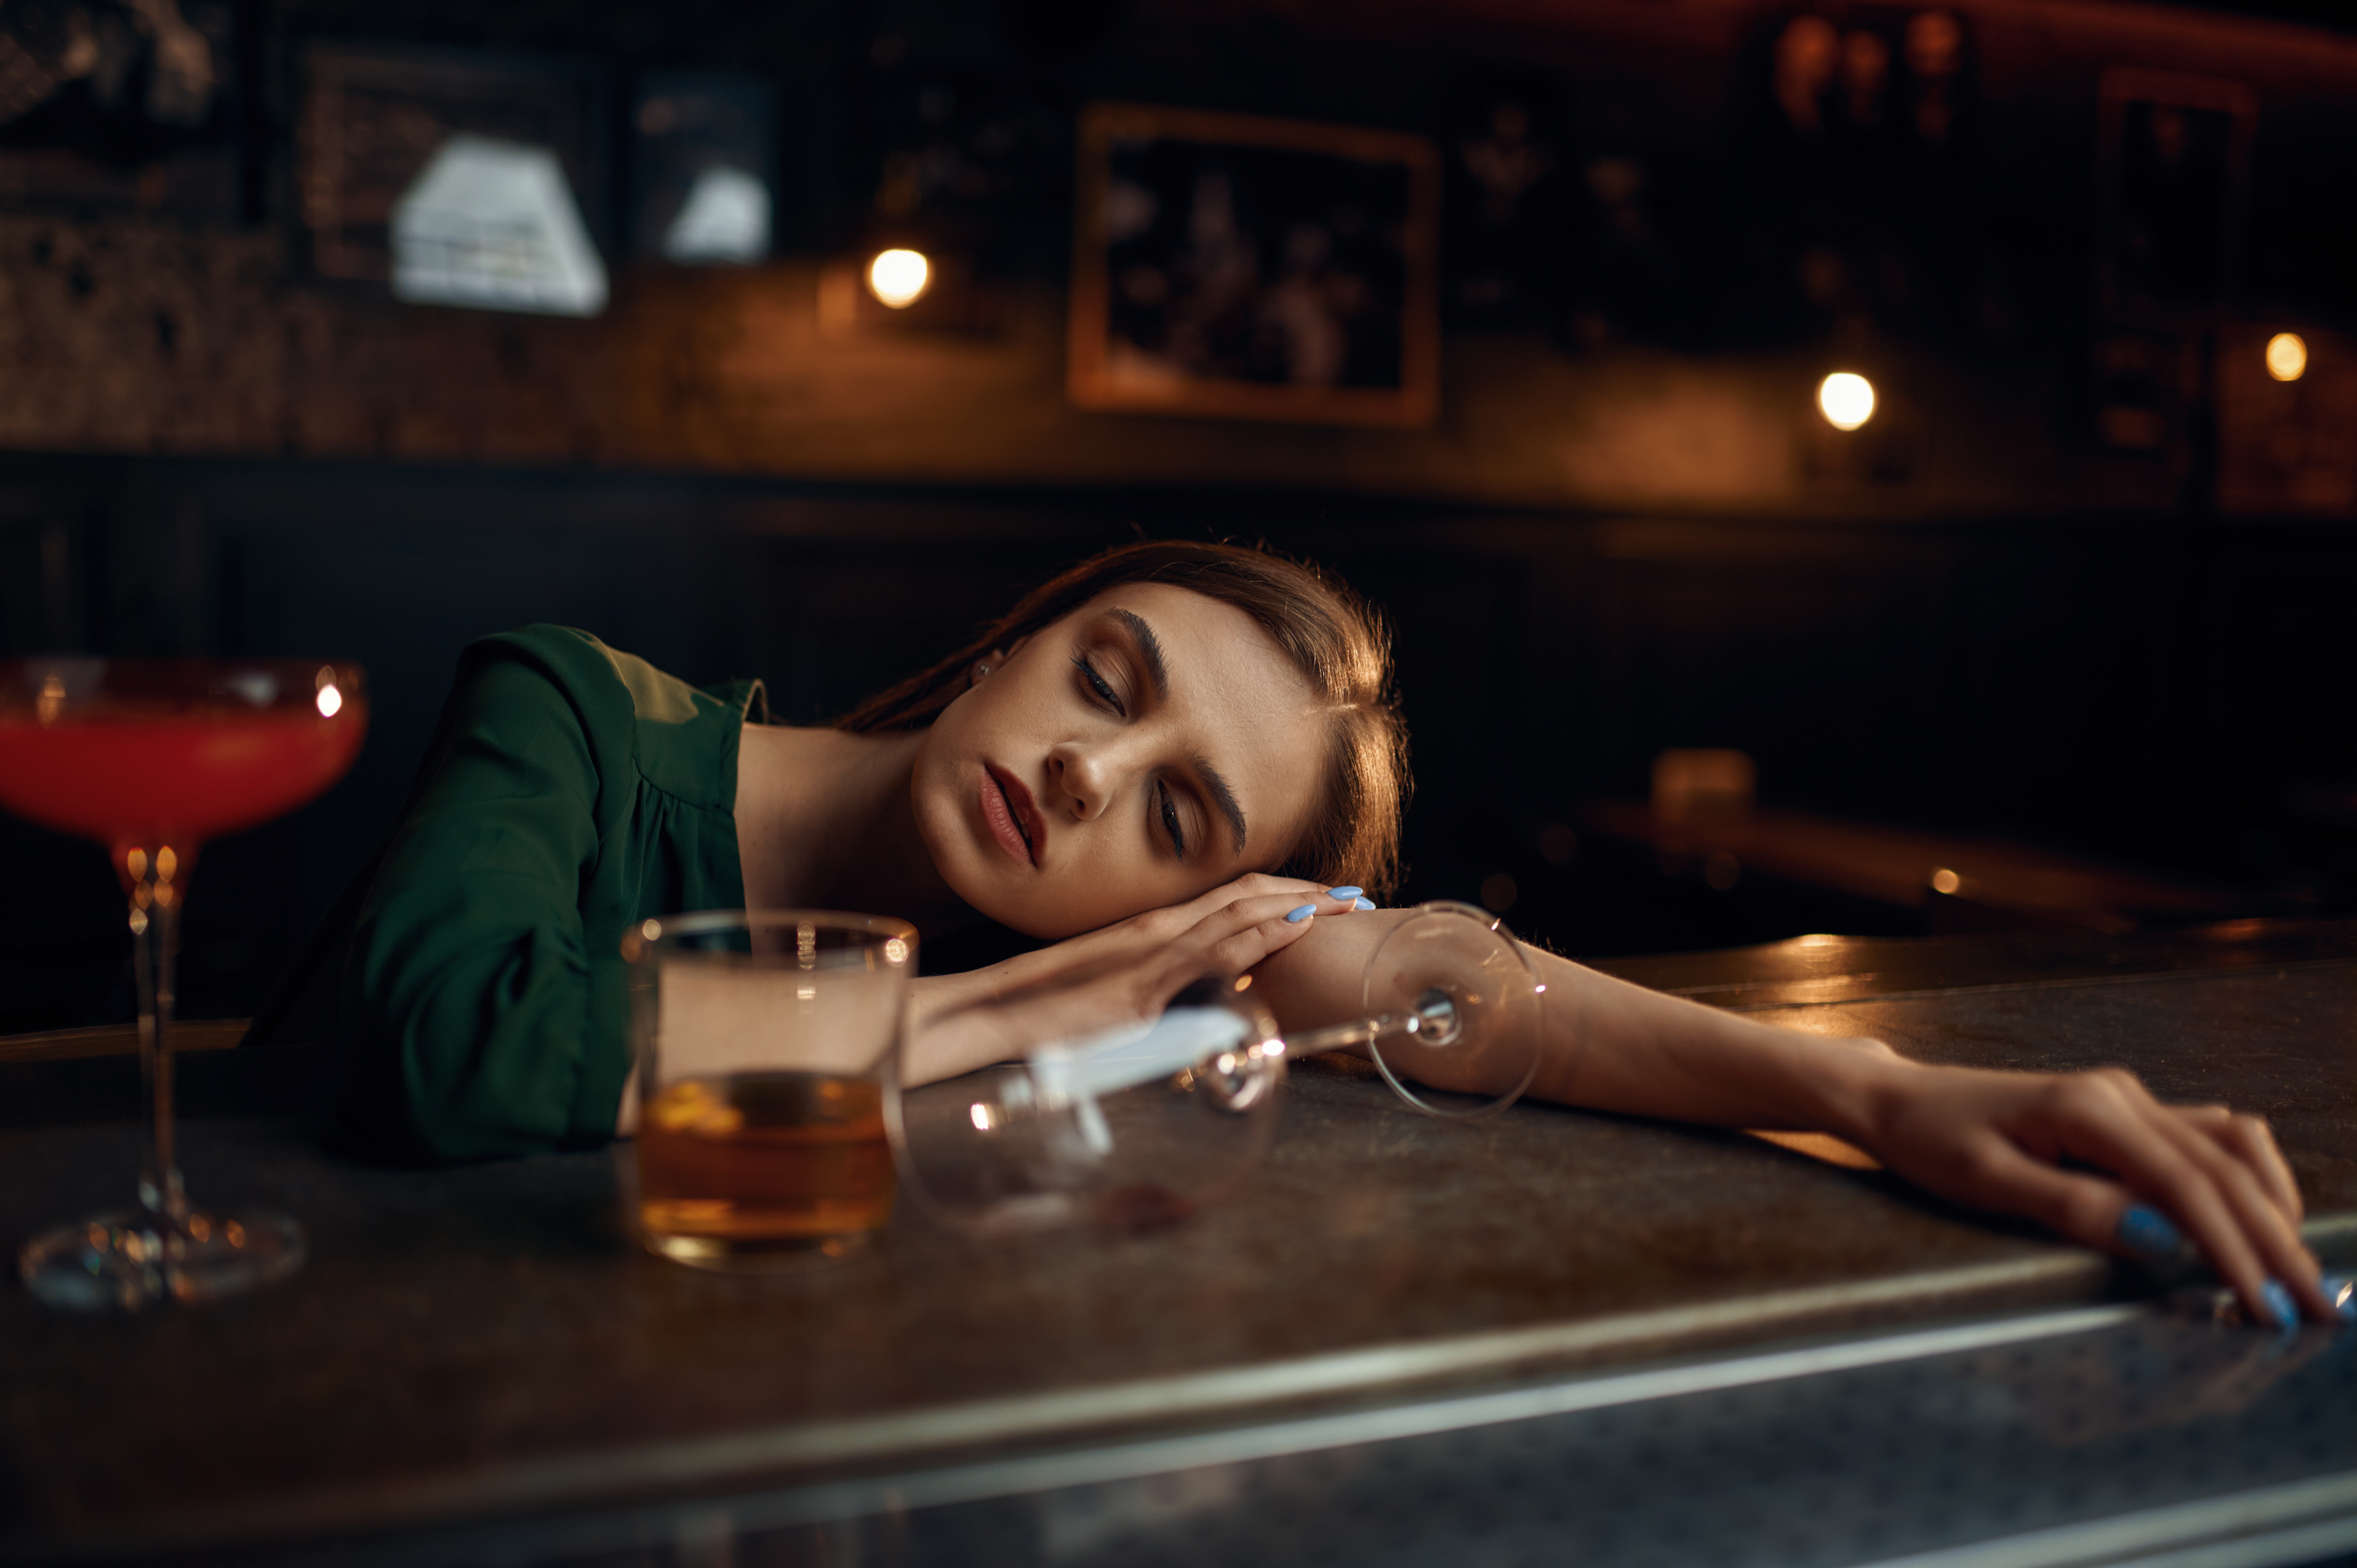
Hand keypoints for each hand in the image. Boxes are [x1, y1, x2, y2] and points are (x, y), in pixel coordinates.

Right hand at [903, 875, 1372, 1085]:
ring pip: (1240, 911)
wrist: (987, 1018)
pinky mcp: (1142, 979)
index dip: (1282, 896)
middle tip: (1357, 895)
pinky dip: (1261, 932)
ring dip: (1300, 903)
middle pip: (1247, 896)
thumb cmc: (1041, 1018)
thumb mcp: (1114, 1006)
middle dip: (1307, 892)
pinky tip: (1295, 925)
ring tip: (1346, 901)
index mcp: (1149, 934)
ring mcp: (1150, 951)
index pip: (1229, 903)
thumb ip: (1158, 1000)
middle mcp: (1155, 930)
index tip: (1327, 899)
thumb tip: (1206, 1011)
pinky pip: (1213, 948)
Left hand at [1860, 1062, 2337, 1324]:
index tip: (2266, 1304)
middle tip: (2315, 1305)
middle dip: (2274, 1239)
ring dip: (2269, 1206)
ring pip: (2230, 1147)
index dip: (2233, 1247)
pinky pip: (2206, 1142)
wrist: (1897, 1101)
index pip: (2185, 1185)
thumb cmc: (1929, 1141)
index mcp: (2088, 1110)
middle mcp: (2121, 1096)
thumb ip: (2075, 1208)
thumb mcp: (1986, 1183)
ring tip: (2294, 1271)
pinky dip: (2243, 1183)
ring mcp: (2127, 1100)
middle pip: (2226, 1167)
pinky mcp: (2124, 1114)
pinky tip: (2256, 1225)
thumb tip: (2162, 1238)